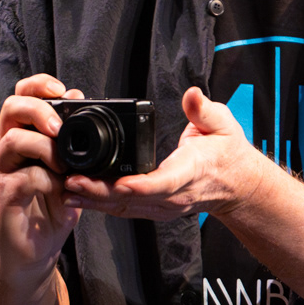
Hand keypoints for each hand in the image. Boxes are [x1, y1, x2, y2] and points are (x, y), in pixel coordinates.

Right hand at [0, 74, 84, 287]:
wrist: (32, 252)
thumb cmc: (52, 207)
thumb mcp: (70, 171)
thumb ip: (74, 142)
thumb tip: (84, 105)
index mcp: (24, 136)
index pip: (22, 96)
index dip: (40, 85)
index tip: (63, 89)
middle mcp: (8, 148)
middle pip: (10, 108)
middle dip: (38, 109)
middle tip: (59, 128)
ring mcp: (2, 171)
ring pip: (11, 140)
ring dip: (43, 147)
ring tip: (63, 165)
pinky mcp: (4, 196)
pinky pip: (21, 177)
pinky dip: (45, 180)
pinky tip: (61, 190)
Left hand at [63, 87, 265, 220]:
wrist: (238, 185)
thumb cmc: (228, 153)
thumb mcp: (223, 124)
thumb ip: (205, 110)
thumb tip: (193, 94)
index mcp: (190, 172)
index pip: (162, 183)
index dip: (139, 185)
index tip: (116, 182)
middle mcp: (174, 196)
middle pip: (132, 199)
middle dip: (100, 192)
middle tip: (71, 181)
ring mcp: (163, 207)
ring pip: (124, 207)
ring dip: (94, 200)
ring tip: (65, 189)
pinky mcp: (155, 209)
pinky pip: (124, 209)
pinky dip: (100, 205)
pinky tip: (78, 197)